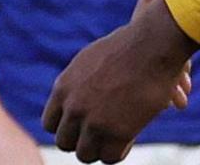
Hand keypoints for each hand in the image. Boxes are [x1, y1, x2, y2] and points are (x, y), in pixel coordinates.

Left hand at [43, 0, 199, 162]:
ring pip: (85, 155)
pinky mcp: (117, 131)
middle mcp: (73, 106)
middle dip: (81, 142)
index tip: (81, 127)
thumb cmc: (126, 49)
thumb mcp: (91, 62)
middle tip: (98, 137)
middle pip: (64, 143)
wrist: (150, 46)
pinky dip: (117, 153)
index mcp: (63, 88)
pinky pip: (109, 157)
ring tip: (113, 140)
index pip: (49, 124)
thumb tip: (91, 93)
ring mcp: (93, 121)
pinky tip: (128, 140)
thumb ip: (84, 84)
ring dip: (98, 150)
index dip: (67, 129)